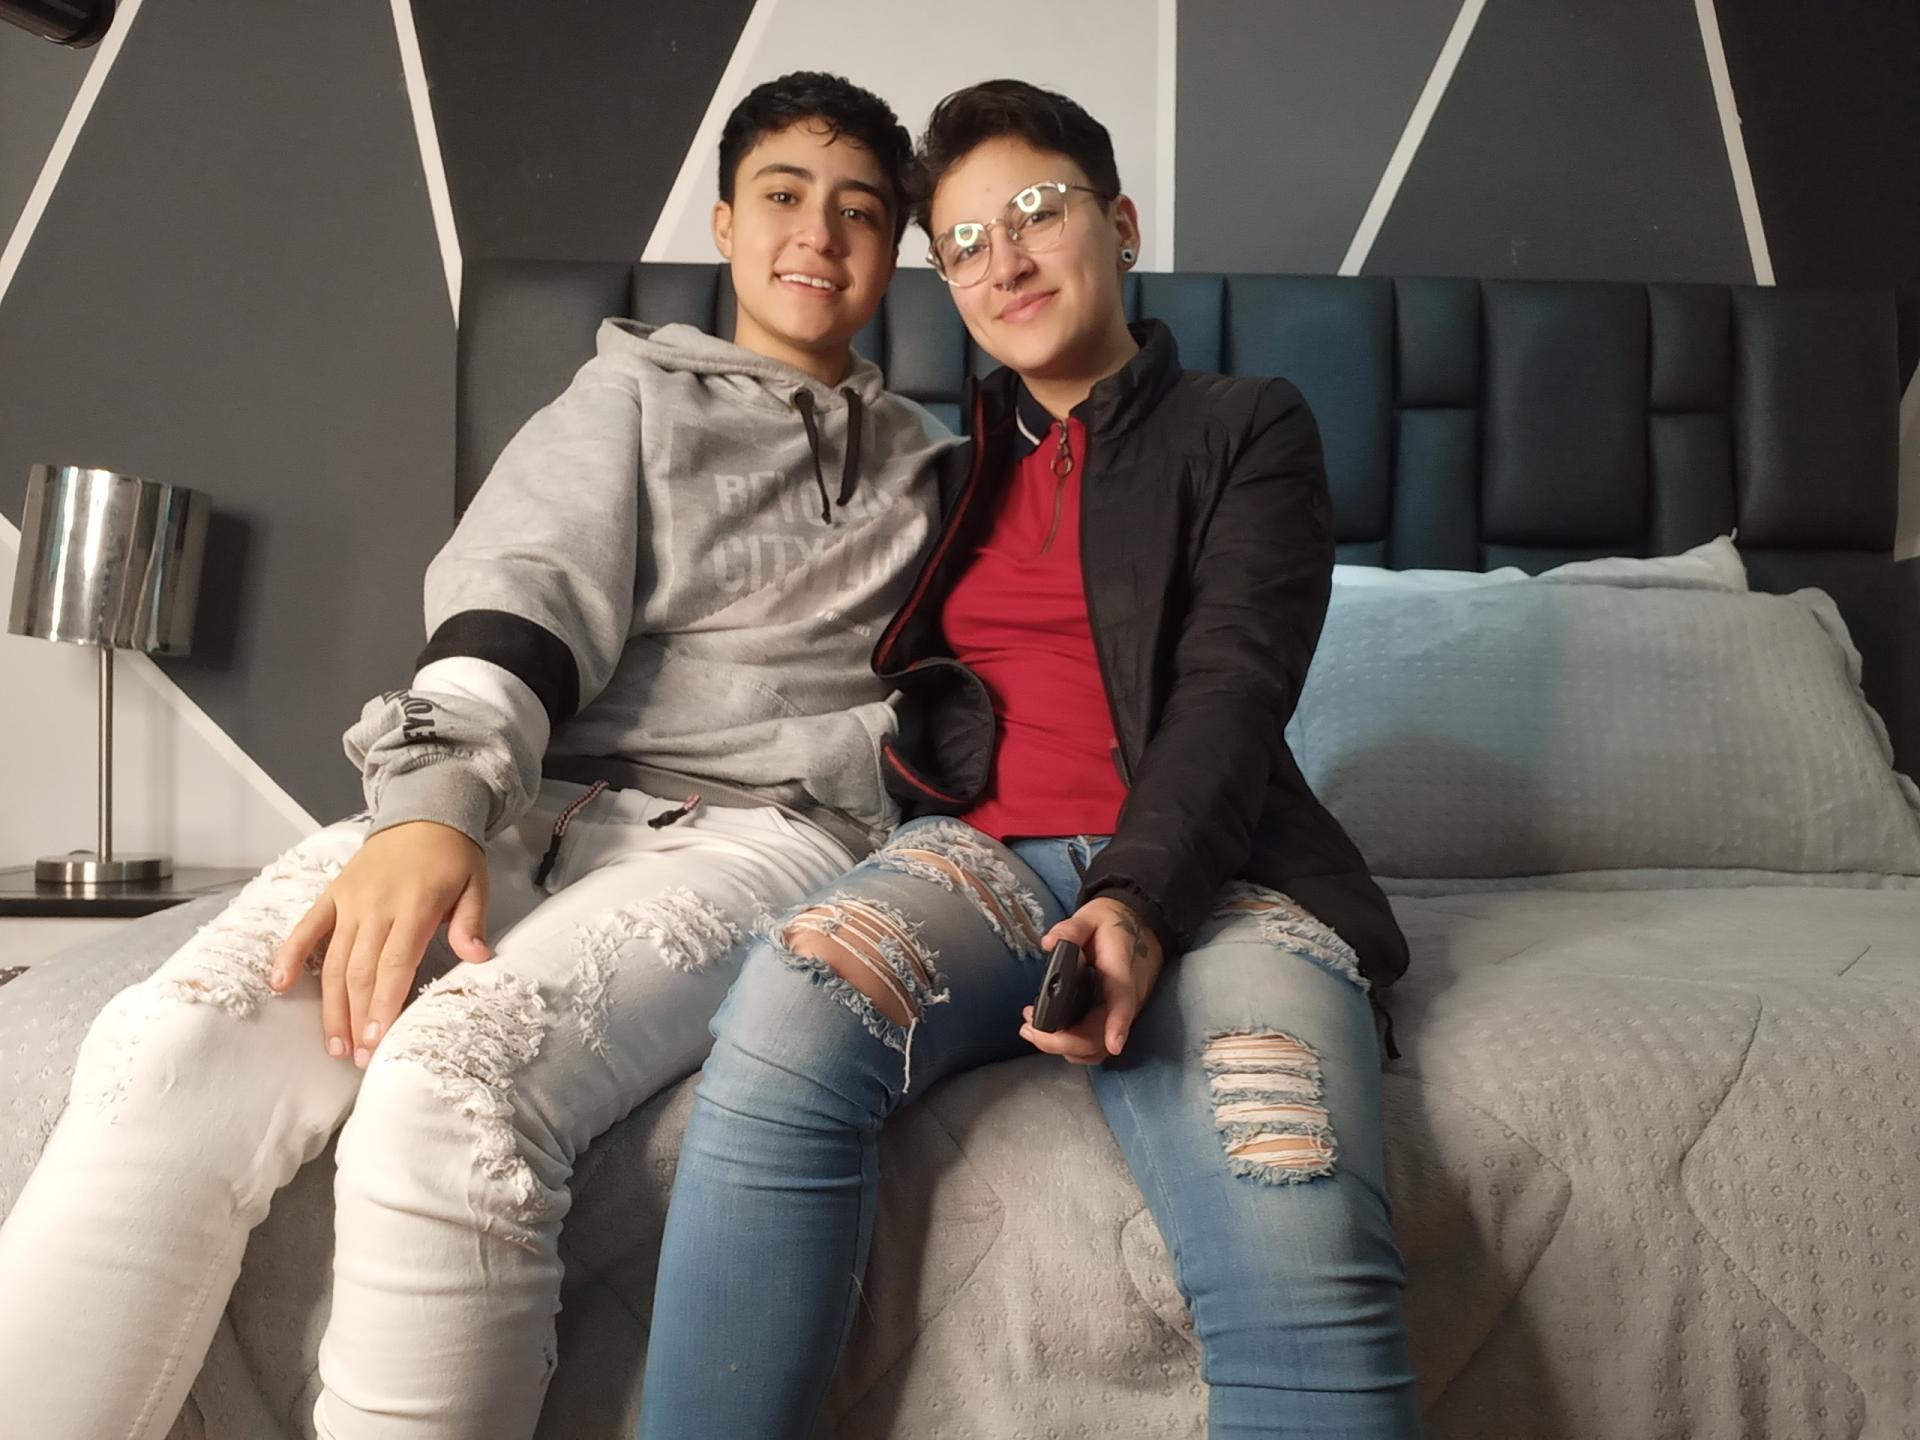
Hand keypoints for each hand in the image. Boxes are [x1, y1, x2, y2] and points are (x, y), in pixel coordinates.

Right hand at [267, 821, 491, 1064]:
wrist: (423, 813)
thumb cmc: (453, 856)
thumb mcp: (476, 884)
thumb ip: (472, 921)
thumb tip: (478, 958)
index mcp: (413, 906)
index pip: (394, 964)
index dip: (384, 1005)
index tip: (377, 1040)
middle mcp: (375, 906)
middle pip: (360, 971)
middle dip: (358, 1017)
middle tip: (358, 1058)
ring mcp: (349, 901)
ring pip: (334, 960)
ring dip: (331, 1005)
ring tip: (334, 1044)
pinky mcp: (332, 894)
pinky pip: (306, 927)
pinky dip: (290, 954)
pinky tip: (278, 985)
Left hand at [1019, 896, 1163, 1063]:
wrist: (1138, 926)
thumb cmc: (1113, 923)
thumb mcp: (1092, 917)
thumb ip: (1071, 929)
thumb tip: (1049, 943)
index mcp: (1121, 971)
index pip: (1122, 1000)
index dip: (1118, 1023)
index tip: (1114, 1044)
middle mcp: (1127, 999)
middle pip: (1102, 1036)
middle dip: (1064, 1042)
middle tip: (1028, 1028)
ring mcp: (1122, 1013)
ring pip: (1098, 1048)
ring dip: (1065, 1047)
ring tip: (1032, 1028)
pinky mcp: (1113, 1019)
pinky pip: (1095, 1042)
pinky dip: (1071, 1044)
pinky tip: (1050, 1028)